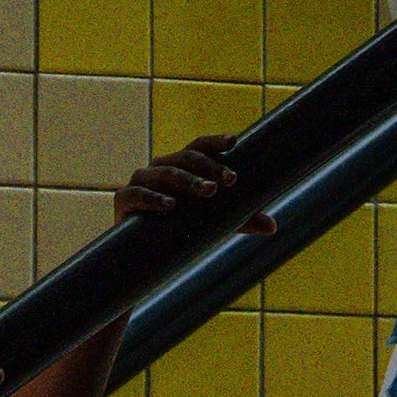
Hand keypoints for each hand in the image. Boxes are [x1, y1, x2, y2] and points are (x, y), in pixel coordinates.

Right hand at [118, 134, 266, 234]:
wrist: (135, 254)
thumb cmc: (175, 229)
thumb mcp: (210, 224)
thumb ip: (238, 222)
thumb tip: (273, 226)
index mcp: (180, 165)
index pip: (199, 146)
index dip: (215, 142)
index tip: (234, 142)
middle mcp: (160, 167)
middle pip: (187, 157)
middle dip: (210, 167)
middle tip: (230, 180)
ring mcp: (140, 181)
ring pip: (166, 173)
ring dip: (189, 181)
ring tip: (208, 192)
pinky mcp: (123, 200)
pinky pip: (139, 195)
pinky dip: (154, 199)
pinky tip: (170, 205)